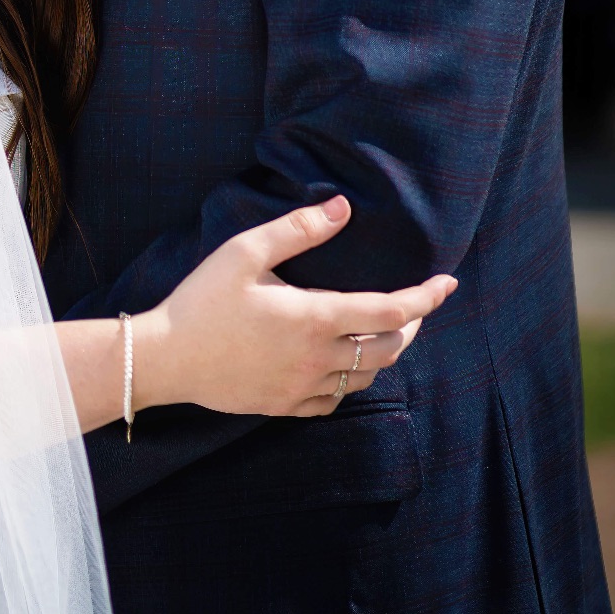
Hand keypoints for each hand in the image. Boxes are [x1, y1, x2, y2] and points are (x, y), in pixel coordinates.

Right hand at [133, 196, 456, 417]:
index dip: (425, 298)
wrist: (166, 359)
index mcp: (314, 318)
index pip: (390, 312)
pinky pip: (338, 399)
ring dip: (386, 351)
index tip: (447, 283)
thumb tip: (341, 207)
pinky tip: (345, 363)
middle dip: (412, 324)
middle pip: (389, 348)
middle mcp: (318, 359)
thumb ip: (297, 228)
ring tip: (387, 329)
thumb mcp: (244, 251)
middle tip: (418, 303)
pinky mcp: (287, 406)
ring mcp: (304, 388)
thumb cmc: (202, 300)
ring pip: (367, 376)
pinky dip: (353, 379)